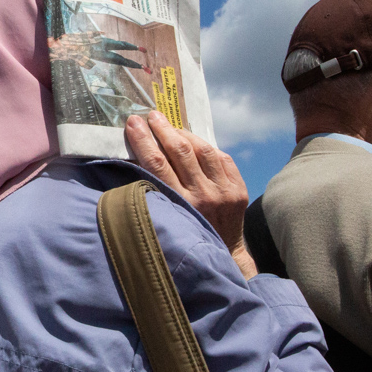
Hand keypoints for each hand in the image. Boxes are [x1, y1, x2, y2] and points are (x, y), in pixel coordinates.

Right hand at [124, 111, 256, 277]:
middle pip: (180, 152)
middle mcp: (203, 197)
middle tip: (151, 116)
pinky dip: (205, 147)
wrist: (223, 255)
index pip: (157, 164)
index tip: (133, 123)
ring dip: (183, 134)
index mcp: (180, 205)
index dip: (143, 141)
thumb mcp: (166, 219)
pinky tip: (194, 142)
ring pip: (202, 150)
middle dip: (162, 130)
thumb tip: (137, 159)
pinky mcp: (238, 189)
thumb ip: (154, 192)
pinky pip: (221, 157)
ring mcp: (224, 191)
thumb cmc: (186, 236)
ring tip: (170, 125)